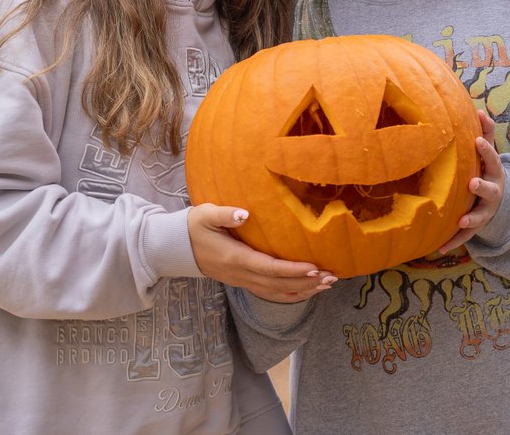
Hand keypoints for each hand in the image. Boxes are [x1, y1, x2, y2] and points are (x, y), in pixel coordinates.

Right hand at [188, 203, 335, 302]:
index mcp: (236, 258)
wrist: (178, 248)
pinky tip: (307, 291)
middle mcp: (241, 274)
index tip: (314, 267)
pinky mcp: (243, 282)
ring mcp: (242, 281)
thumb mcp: (204, 215)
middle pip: (279, 284)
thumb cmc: (194, 227)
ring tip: (326, 285)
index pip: (270, 267)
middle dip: (306, 282)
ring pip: (277, 293)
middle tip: (331, 277)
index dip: (293, 270)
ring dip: (303, 290)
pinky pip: (270, 293)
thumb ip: (224, 214)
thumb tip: (243, 215)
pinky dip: (291, 295)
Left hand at [440, 110, 504, 253]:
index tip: (477, 140)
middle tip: (472, 182)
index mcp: (493, 170)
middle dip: (482, 186)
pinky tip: (440, 248)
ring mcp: (485, 210)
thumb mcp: (487, 154)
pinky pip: (466, 237)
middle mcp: (492, 191)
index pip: (491, 158)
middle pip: (489, 189)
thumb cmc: (486, 170)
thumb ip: (485, 133)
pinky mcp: (476, 226)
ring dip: (471, 218)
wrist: (498, 202)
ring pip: (480, 216)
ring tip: (462, 220)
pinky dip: (454, 241)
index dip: (486, 150)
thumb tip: (479, 109)